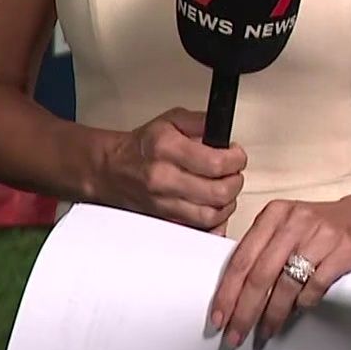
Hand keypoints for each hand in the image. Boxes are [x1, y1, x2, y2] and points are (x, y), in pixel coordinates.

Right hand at [98, 108, 245, 231]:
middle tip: (233, 174)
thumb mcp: (172, 120)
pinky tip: (213, 207)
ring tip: (223, 190)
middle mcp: (164, 179)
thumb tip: (225, 130)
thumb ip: (201, 122)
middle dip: (235, 182)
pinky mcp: (165, 221)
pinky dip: (214, 221)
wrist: (113, 169)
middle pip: (219, 192)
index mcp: (167, 149)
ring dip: (227, 203)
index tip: (236, 156)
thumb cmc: (143, 146)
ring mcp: (164, 204)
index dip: (236, 159)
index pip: (216, 162)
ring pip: (212, 215)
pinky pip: (199, 229)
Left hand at [210, 197, 350, 347]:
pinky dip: (303, 304)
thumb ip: (262, 248)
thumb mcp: (287, 226)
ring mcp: (320, 235)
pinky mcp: (343, 251)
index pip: (242, 257)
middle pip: (260, 274)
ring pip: (286, 284)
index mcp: (274, 213)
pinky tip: (298, 311)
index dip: (228, 291)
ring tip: (265, 330)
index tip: (220, 315)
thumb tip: (235, 291)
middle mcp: (294, 221)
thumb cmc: (320, 226)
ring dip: (272, 314)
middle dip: (245, 309)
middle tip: (236, 332)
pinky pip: (315, 286)